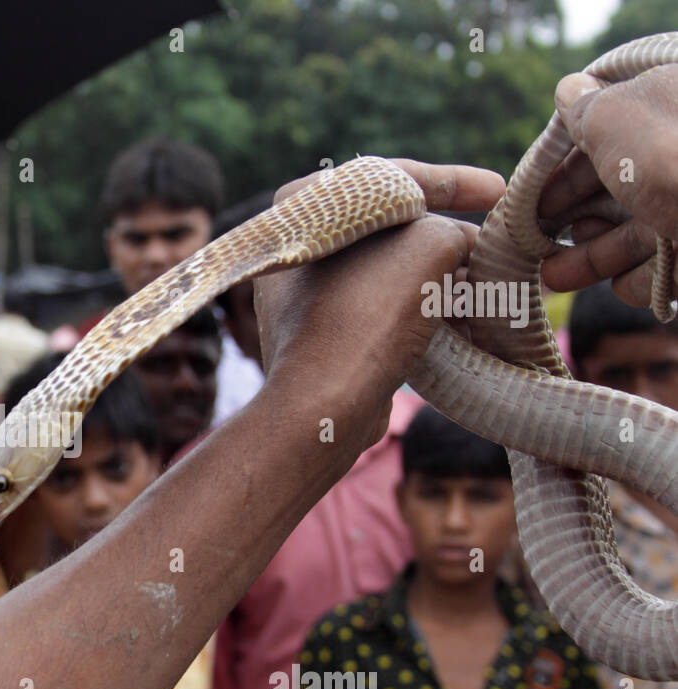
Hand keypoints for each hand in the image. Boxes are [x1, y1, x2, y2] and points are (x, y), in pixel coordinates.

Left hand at [255, 160, 497, 439]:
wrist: (324, 402)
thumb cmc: (369, 311)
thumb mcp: (430, 246)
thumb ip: (455, 230)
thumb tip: (470, 246)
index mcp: (304, 206)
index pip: (391, 178)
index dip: (454, 181)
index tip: (500, 191)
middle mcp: (295, 246)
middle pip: (389, 226)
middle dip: (448, 235)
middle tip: (494, 242)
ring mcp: (302, 292)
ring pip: (386, 270)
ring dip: (439, 276)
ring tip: (487, 286)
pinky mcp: (318, 333)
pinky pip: (377, 306)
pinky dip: (417, 307)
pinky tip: (462, 319)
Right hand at [541, 65, 677, 304]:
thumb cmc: (675, 160)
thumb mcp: (615, 118)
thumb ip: (586, 108)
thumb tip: (569, 90)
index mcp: (670, 108)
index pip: (610, 132)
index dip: (564, 164)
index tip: (532, 194)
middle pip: (618, 188)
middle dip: (571, 216)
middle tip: (536, 239)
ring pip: (636, 232)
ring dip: (591, 256)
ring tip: (555, 275)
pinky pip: (664, 268)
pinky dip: (639, 279)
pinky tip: (622, 284)